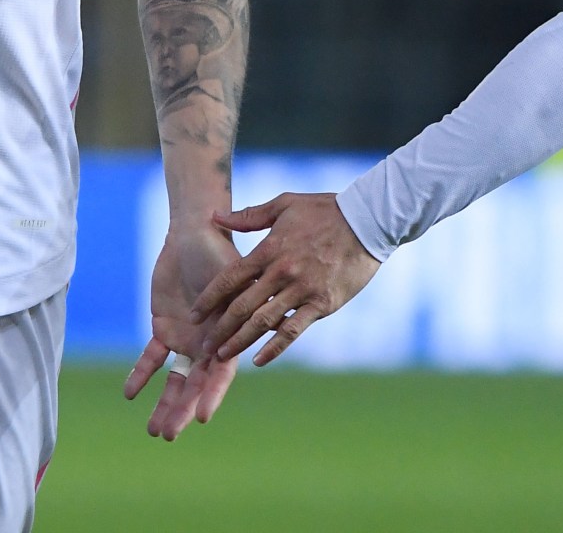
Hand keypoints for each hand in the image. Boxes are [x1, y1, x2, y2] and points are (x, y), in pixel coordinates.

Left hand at [122, 219, 240, 439]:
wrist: (194, 235)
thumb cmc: (219, 252)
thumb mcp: (233, 278)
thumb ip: (236, 303)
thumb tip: (254, 320)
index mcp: (229, 335)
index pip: (220, 373)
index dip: (212, 395)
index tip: (200, 417)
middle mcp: (209, 343)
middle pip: (196, 385)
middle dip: (181, 409)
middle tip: (167, 435)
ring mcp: (186, 339)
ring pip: (174, 379)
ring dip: (164, 403)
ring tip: (153, 432)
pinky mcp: (164, 328)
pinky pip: (151, 357)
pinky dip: (141, 374)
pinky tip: (129, 392)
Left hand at [191, 192, 380, 366]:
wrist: (367, 222)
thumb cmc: (325, 210)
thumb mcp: (284, 204)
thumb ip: (249, 215)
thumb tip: (214, 215)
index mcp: (269, 248)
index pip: (230, 277)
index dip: (209, 298)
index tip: (195, 314)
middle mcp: (281, 272)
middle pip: (242, 305)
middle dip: (220, 327)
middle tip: (203, 345)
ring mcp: (302, 289)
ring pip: (263, 321)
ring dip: (240, 341)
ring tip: (222, 356)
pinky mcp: (322, 304)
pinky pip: (293, 330)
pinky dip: (274, 346)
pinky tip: (259, 359)